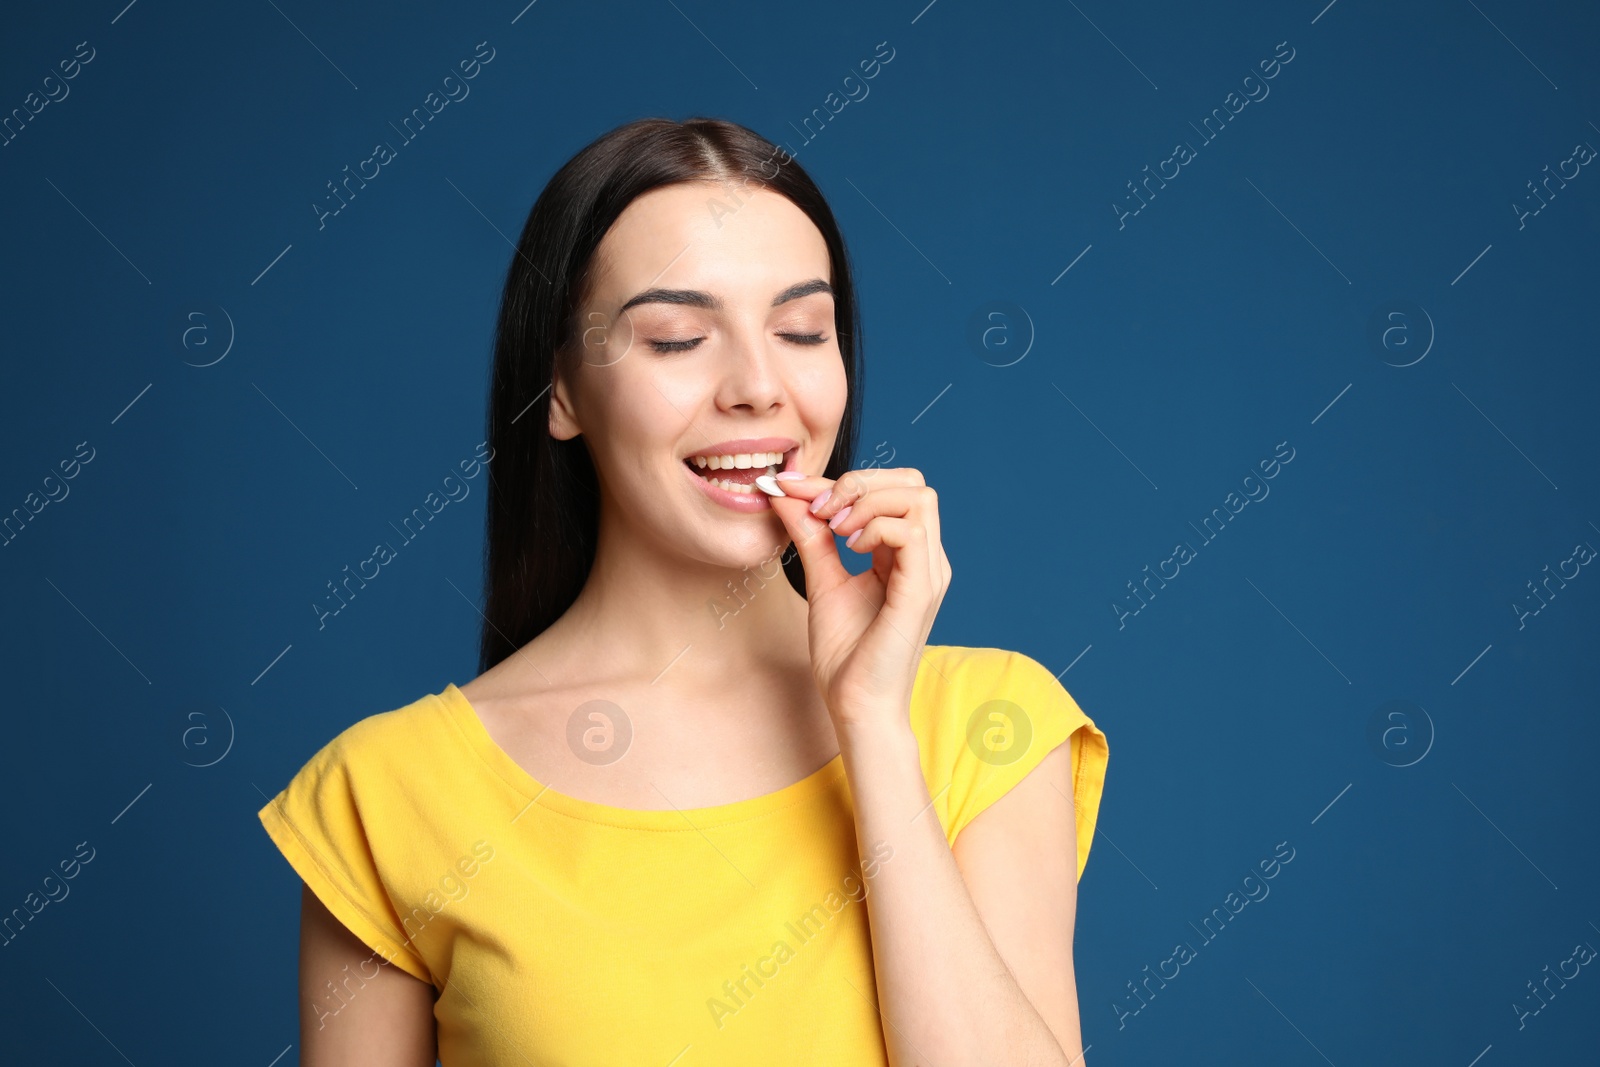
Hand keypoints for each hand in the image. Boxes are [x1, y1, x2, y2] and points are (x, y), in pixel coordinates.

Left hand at [767, 466, 951, 730]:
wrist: (855, 707)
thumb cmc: (845, 656)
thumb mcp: (822, 581)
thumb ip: (811, 536)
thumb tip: (786, 495)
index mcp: (907, 557)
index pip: (890, 492)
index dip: (842, 481)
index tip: (791, 488)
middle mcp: (925, 560)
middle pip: (914, 484)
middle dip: (862, 481)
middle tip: (822, 508)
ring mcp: (929, 574)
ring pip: (918, 498)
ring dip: (868, 501)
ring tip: (835, 529)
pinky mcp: (921, 591)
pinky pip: (911, 533)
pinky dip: (875, 527)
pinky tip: (850, 548)